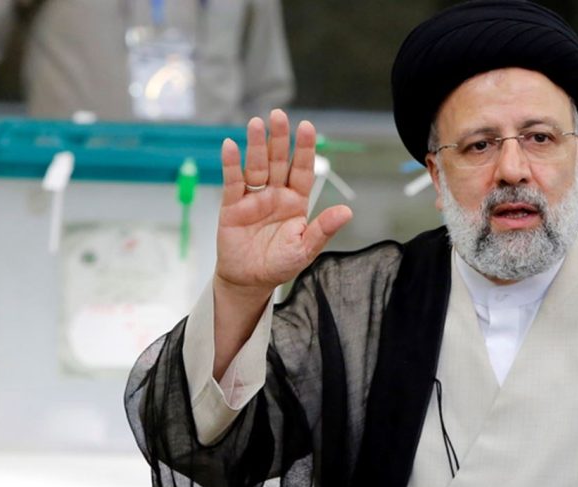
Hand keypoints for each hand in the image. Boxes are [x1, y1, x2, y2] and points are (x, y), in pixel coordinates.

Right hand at [216, 109, 352, 298]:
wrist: (250, 280)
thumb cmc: (280, 264)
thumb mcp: (305, 249)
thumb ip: (323, 229)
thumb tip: (346, 212)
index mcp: (297, 201)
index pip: (302, 170)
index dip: (304, 149)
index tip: (307, 127)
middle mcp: (276, 194)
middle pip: (279, 161)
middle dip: (279, 138)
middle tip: (278, 115)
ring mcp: (254, 197)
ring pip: (256, 166)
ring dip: (255, 145)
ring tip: (256, 123)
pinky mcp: (233, 205)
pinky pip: (233, 181)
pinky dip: (231, 164)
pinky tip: (231, 146)